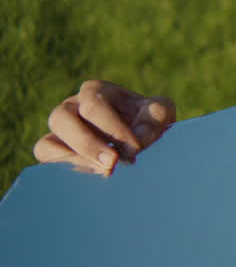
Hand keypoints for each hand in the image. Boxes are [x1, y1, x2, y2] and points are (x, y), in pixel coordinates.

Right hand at [34, 80, 176, 174]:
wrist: (144, 135)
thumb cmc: (149, 119)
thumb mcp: (159, 113)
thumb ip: (151, 123)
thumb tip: (131, 148)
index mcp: (96, 91)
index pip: (94, 105)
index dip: (113, 129)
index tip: (135, 149)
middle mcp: (72, 107)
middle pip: (61, 119)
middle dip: (87, 144)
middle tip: (112, 163)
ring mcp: (60, 131)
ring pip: (47, 143)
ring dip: (74, 160)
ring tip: (104, 171)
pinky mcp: (55, 150)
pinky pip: (45, 158)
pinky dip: (63, 168)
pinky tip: (94, 175)